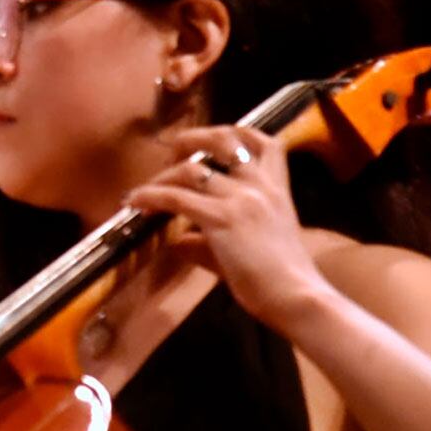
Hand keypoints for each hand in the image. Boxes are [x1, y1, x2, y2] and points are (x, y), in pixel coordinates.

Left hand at [124, 125, 332, 326]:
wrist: (295, 297)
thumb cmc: (280, 280)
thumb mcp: (252, 250)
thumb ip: (212, 241)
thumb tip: (179, 242)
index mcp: (277, 191)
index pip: (267, 144)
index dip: (238, 132)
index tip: (213, 139)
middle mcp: (260, 187)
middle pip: (224, 141)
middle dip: (193, 139)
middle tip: (172, 153)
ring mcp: (241, 200)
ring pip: (193, 170)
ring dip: (163, 176)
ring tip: (145, 188)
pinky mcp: (221, 219)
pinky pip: (176, 197)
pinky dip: (151, 196)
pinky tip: (136, 202)